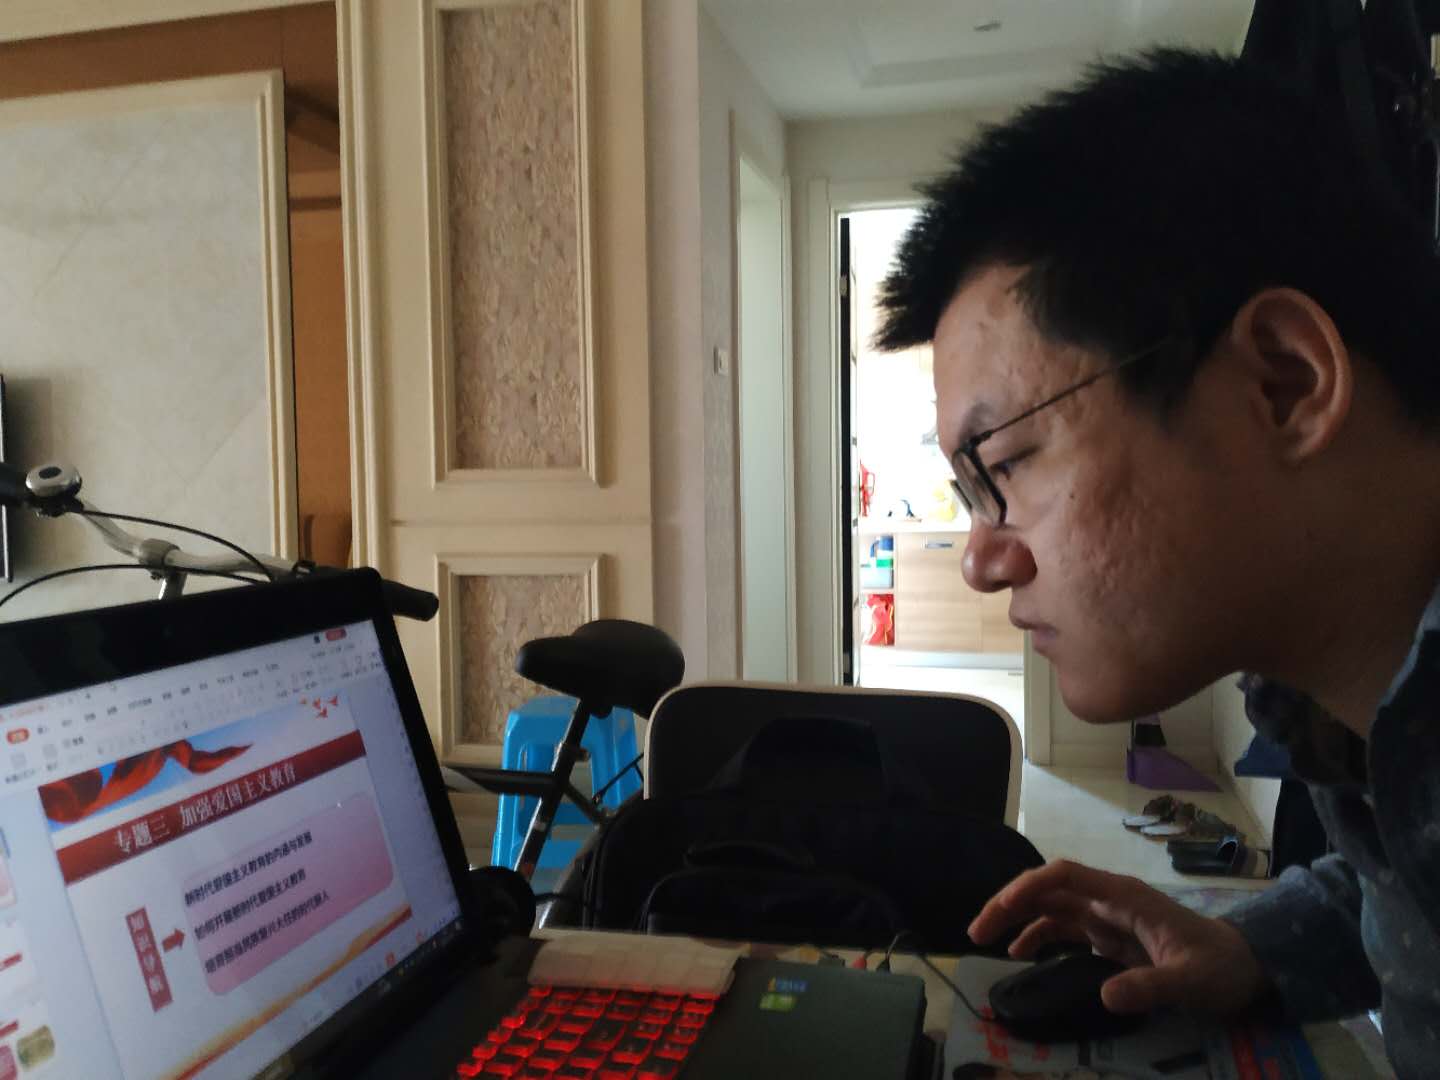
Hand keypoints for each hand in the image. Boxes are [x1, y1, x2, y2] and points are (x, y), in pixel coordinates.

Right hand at [967, 859, 1268, 1015]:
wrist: (1245, 969)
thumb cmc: (1220, 967)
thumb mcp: (1191, 980)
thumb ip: (1150, 986)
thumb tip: (1104, 995)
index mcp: (1123, 896)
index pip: (1064, 876)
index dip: (1028, 887)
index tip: (1001, 911)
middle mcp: (1108, 899)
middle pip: (1048, 889)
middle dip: (1010, 903)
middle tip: (978, 932)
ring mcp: (1107, 916)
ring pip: (1050, 906)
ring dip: (1018, 918)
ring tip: (987, 941)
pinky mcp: (1109, 935)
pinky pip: (1064, 928)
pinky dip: (1038, 936)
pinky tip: (1021, 956)